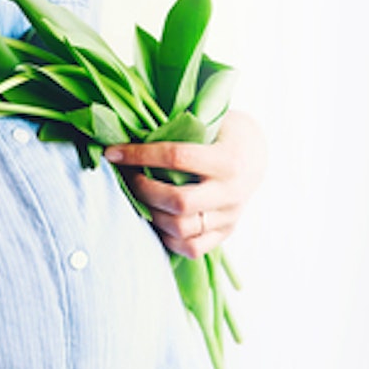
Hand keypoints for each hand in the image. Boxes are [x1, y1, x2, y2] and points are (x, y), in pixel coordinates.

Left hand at [104, 110, 266, 258]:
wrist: (254, 155)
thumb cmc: (221, 132)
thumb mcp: (208, 121)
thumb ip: (177, 127)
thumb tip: (127, 130)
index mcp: (227, 159)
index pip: (177, 157)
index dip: (139, 154)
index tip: (113, 152)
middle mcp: (231, 192)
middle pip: (179, 202)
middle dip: (143, 190)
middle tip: (128, 178)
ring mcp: (229, 216)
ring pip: (181, 228)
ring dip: (151, 214)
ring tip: (139, 198)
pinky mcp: (225, 233)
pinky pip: (191, 248)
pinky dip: (167, 238)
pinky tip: (156, 218)